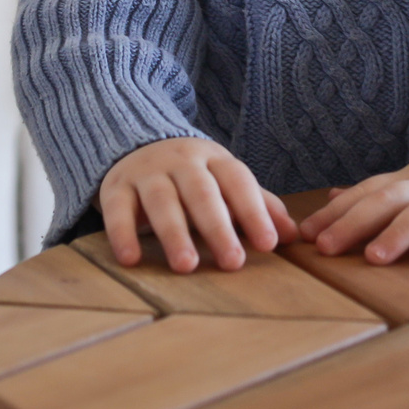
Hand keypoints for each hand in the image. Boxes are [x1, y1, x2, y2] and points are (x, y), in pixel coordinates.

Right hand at [99, 137, 296, 273]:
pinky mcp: (116, 185)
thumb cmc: (193, 175)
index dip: (254, 211)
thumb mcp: (226, 182)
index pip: (238, 182)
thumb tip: (292, 234)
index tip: (268, 244)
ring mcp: (147, 171)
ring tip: (186, 266)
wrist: (136, 141)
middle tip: (232, 262)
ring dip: (174, 233)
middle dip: (218, 227)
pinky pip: (117, 208)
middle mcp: (181, 161)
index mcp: (215, 159)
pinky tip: (131, 259)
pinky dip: (122, 233)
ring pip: (161, 200)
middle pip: (202, 192)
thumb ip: (258, 206)